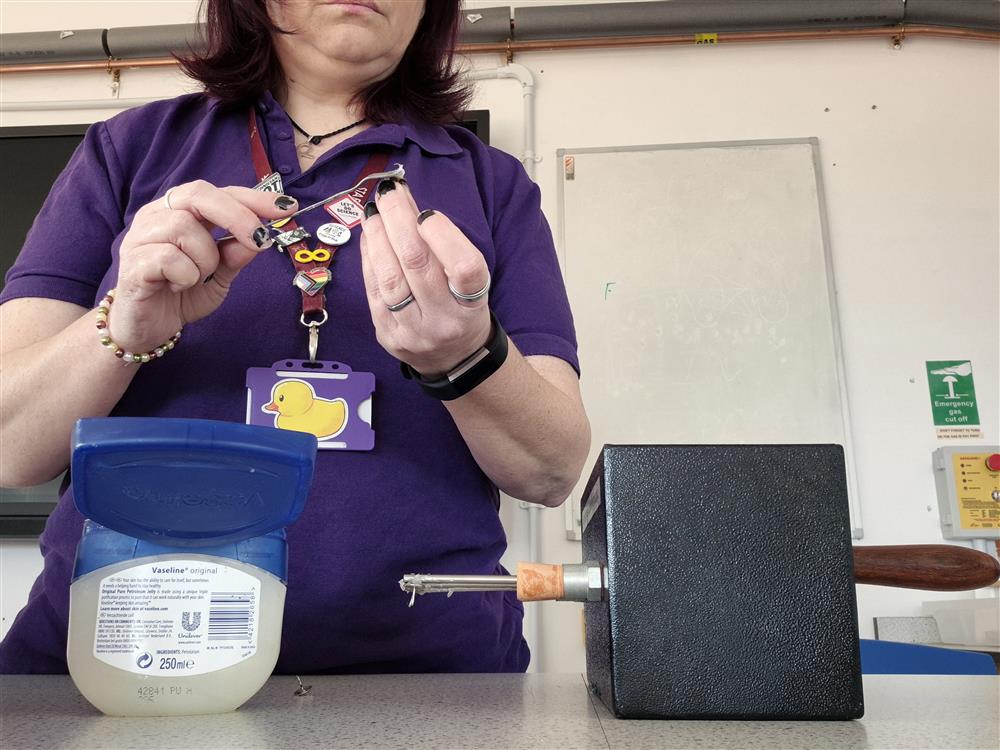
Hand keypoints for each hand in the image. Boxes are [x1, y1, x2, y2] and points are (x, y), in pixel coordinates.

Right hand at [109, 181, 297, 351]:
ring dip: (206, 258)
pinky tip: (177, 286)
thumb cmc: (180, 295)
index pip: (219, 192)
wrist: (146, 330)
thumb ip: (236, 254)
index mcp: (179, 211)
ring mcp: (140, 237)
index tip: (287, 207)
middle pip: (199, 194)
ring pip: (185, 227)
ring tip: (198, 277)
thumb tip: (260, 236)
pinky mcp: (132, 263)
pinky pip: (169, 258)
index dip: (253, 197)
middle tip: (260, 241)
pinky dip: (185, 276)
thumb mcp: (219, 275)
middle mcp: (157, 215)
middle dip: (237, 216)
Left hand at [360, 178, 491, 376]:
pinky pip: (373, 291)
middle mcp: (444, 321)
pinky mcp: (388, 335)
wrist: (453, 359)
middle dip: (399, 221)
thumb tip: (408, 204)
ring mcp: (413, 331)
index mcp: (473, 306)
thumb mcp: (471, 283)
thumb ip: (446, 248)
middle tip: (389, 193)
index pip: (465, 269)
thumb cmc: (462, 309)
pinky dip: (369, 259)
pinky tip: (368, 238)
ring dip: (377, 237)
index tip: (427, 214)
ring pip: (390, 278)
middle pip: (418, 265)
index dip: (444, 236)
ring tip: (374, 212)